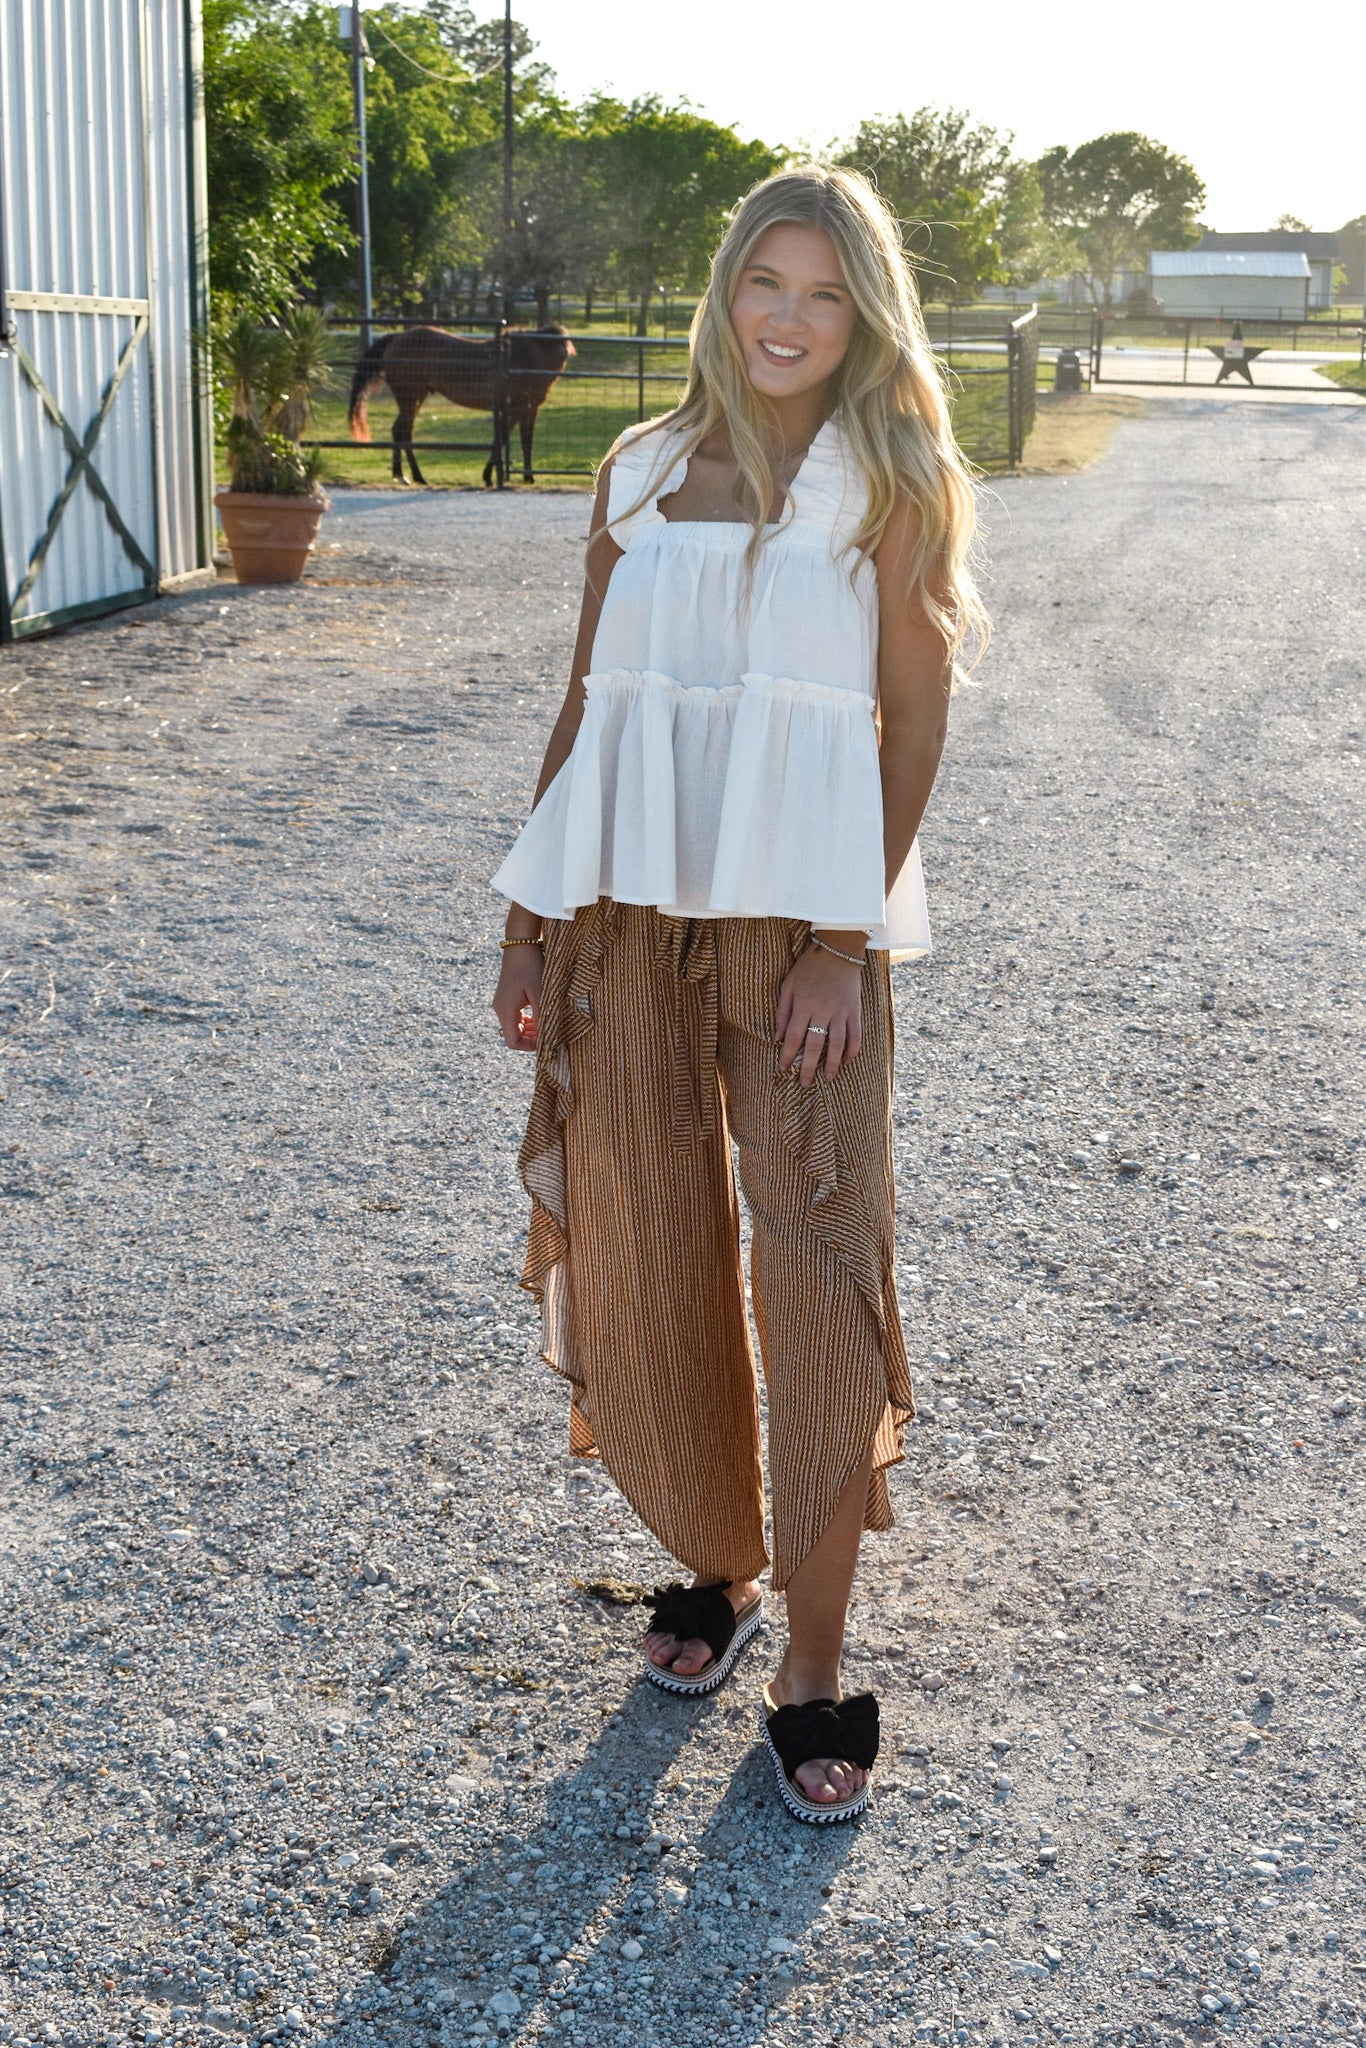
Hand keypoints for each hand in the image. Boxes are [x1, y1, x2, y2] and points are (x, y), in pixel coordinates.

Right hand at [492, 945, 543, 1051]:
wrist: (521, 944)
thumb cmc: (532, 966)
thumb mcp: (540, 993)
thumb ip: (542, 1016)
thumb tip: (547, 1038)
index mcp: (506, 1010)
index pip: (513, 1042)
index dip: (530, 1046)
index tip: (546, 1041)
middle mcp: (500, 1009)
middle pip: (513, 1036)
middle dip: (532, 1039)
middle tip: (550, 1033)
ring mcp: (502, 1003)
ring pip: (515, 1027)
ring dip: (531, 1030)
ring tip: (547, 1024)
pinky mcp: (506, 998)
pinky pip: (516, 1017)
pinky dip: (528, 1021)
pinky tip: (540, 1015)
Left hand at [775, 944, 862, 1086]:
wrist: (838, 949)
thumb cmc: (809, 967)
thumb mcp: (789, 985)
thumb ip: (782, 1012)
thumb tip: (777, 1038)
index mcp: (804, 1004)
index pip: (794, 1037)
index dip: (787, 1055)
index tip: (782, 1069)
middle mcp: (822, 1010)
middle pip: (815, 1046)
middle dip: (808, 1067)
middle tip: (805, 1084)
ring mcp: (841, 1011)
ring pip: (837, 1044)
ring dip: (833, 1063)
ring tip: (828, 1077)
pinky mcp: (855, 1010)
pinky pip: (856, 1034)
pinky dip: (852, 1049)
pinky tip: (847, 1059)